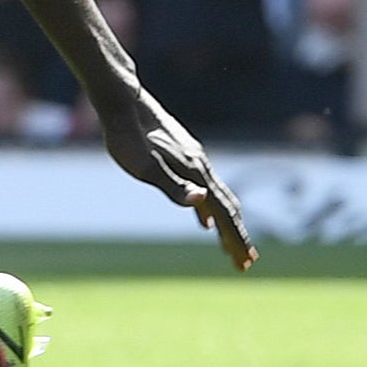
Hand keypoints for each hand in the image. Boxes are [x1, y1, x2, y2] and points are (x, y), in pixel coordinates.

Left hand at [93, 77, 253, 267]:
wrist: (122, 102)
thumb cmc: (128, 138)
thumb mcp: (145, 167)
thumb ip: (173, 186)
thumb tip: (201, 203)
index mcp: (195, 171)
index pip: (223, 212)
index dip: (235, 238)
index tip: (244, 263)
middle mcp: (200, 165)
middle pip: (227, 207)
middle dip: (237, 237)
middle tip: (245, 264)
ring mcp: (193, 159)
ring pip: (217, 197)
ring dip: (225, 224)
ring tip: (227, 246)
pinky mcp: (183, 155)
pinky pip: (205, 188)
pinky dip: (209, 209)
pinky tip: (203, 220)